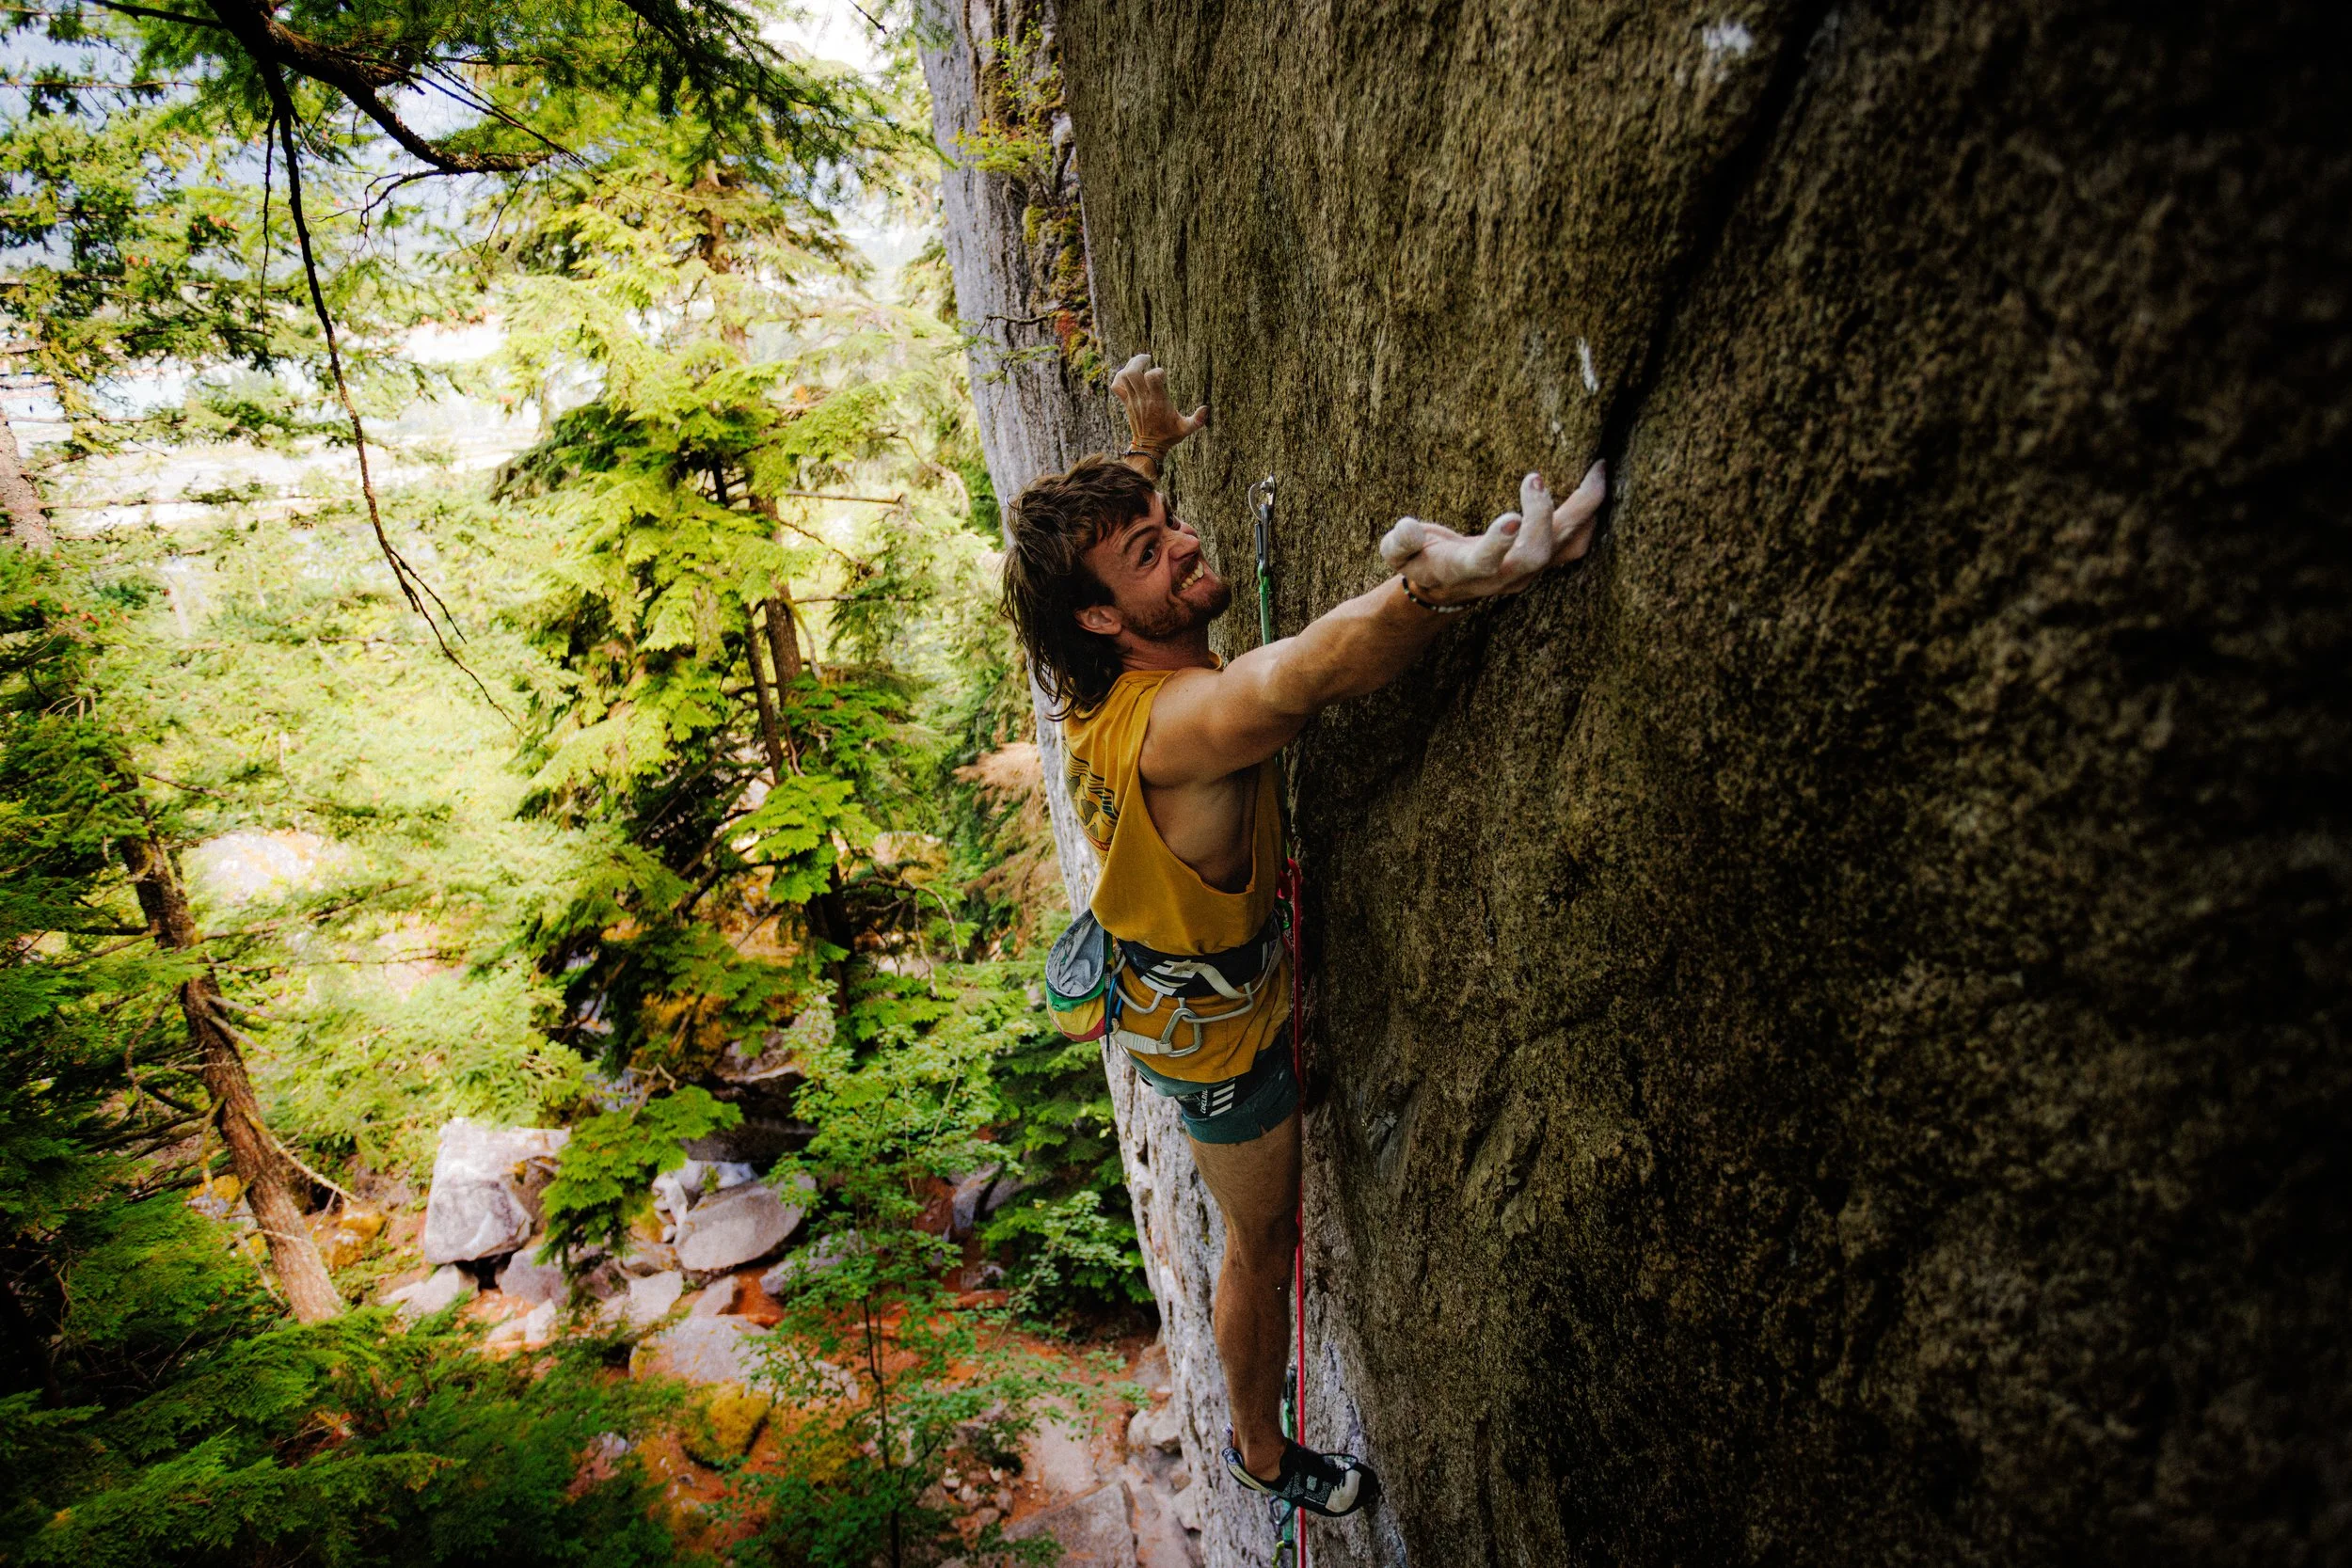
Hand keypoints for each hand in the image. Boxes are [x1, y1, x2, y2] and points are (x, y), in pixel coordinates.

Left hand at [1110, 352, 1207, 458]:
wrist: (1149, 447)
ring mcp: (1133, 400)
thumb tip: (1206, 408)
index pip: (1152, 377)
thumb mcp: (1186, 429)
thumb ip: (1197, 420)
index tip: (1163, 376)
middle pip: (1132, 373)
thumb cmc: (1169, 436)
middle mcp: (1143, 399)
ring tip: (1140, 363)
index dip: (1158, 372)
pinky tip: (1129, 376)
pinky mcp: (1127, 403)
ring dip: (1130, 365)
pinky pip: (1116, 386)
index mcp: (1158, 401)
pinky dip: (1119, 377)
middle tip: (1148, 358)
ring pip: (1124, 376)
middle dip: (1139, 360)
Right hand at [1378, 462, 1606, 602]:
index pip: (1483, 563)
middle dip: (1542, 517)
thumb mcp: (1399, 555)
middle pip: (1535, 555)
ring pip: (1564, 547)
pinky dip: (1590, 514)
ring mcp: (1528, 570)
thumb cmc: (1423, 562)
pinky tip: (1596, 480)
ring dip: (1581, 510)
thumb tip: (1408, 526)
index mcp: (1465, 570)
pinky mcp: (1544, 560)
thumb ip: (1399, 543)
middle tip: (1534, 477)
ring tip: (1594, 469)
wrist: (1447, 590)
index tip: (1509, 517)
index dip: (1497, 544)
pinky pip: (1576, 541)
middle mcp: (1503, 576)